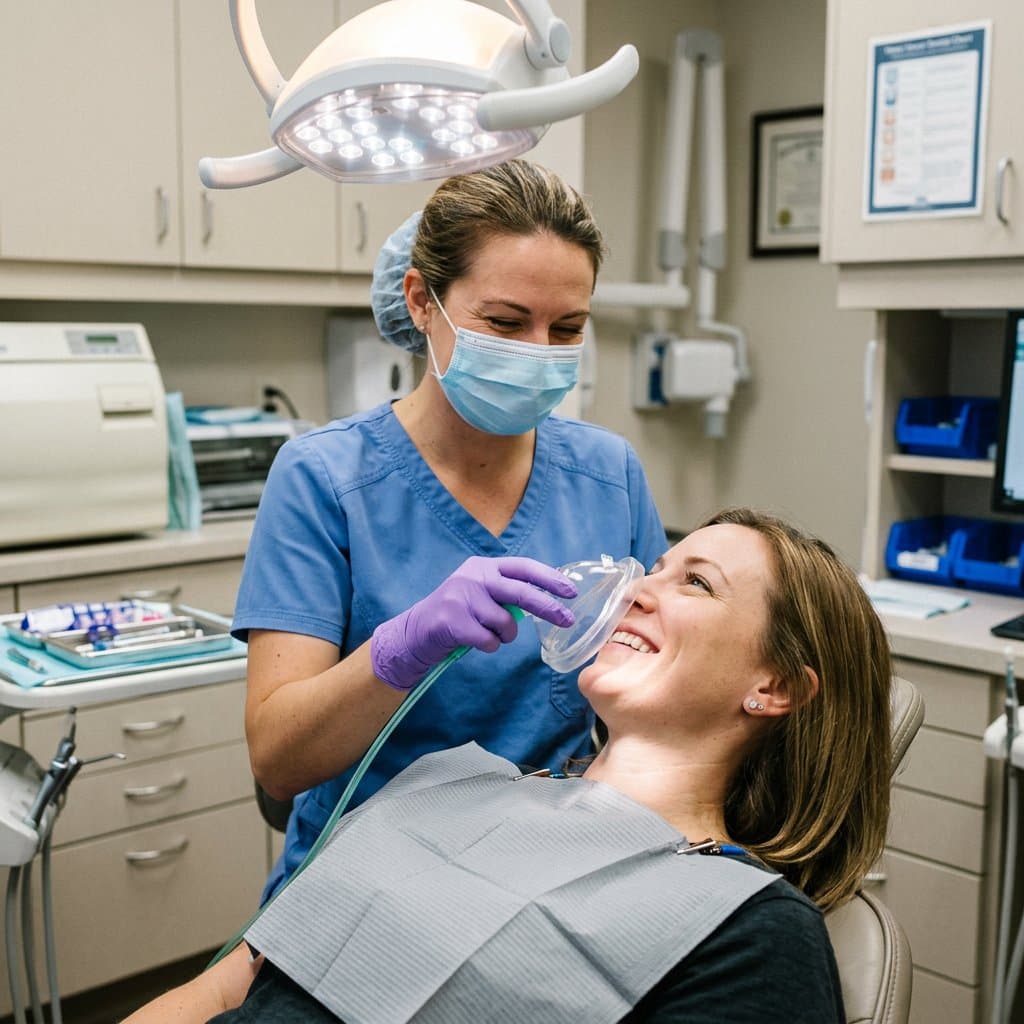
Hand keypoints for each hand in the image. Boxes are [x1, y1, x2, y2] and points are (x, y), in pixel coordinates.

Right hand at [371, 556, 576, 690]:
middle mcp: (473, 576)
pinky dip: (488, 646)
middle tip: (568, 620)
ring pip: (506, 623)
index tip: (571, 591)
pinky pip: (489, 641)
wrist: (416, 631)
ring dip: (504, 635)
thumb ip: (506, 591)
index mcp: (483, 566)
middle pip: (521, 593)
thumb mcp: (480, 592)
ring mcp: (461, 597)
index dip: (549, 578)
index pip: (523, 567)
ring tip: (487, 633)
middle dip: (548, 608)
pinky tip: (473, 641)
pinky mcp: (452, 621)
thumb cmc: (457, 614)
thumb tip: (546, 601)